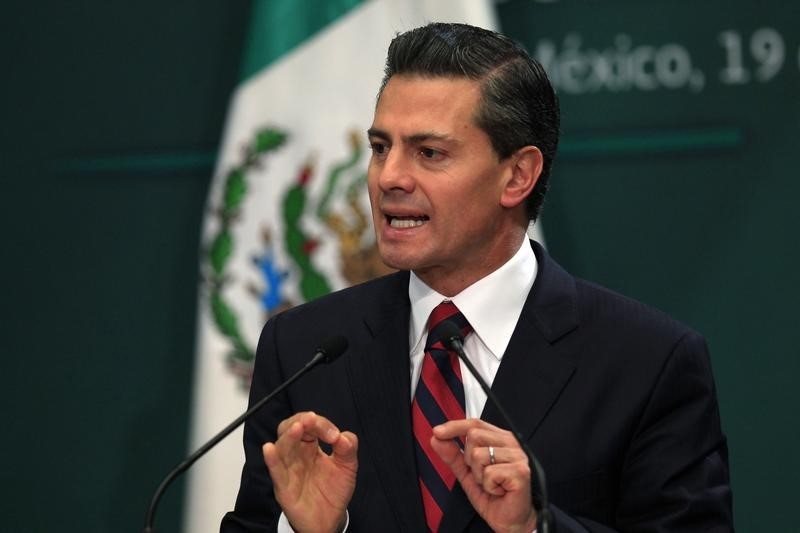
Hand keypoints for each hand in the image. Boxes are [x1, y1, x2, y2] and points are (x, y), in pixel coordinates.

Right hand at [263, 411, 357, 531]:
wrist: (330, 520)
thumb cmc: (333, 490)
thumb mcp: (347, 466)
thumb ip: (348, 449)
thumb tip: (344, 437)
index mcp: (311, 446)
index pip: (310, 426)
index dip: (321, 424)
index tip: (335, 436)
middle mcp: (296, 454)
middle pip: (289, 429)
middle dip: (301, 421)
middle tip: (312, 420)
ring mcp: (288, 470)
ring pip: (281, 448)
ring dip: (288, 436)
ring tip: (298, 428)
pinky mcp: (284, 487)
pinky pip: (275, 472)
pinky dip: (271, 460)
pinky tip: (269, 449)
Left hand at [431, 419, 536, 532]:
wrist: (510, 520)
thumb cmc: (493, 496)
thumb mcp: (467, 473)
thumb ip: (453, 455)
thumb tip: (437, 438)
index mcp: (499, 439)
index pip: (475, 423)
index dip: (455, 426)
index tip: (437, 432)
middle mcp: (510, 443)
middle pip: (474, 435)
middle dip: (469, 460)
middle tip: (481, 475)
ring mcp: (517, 456)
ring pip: (479, 455)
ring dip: (479, 476)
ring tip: (491, 484)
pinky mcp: (521, 471)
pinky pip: (490, 473)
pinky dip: (489, 486)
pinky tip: (499, 490)